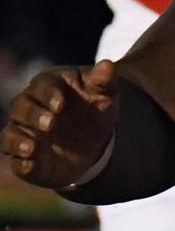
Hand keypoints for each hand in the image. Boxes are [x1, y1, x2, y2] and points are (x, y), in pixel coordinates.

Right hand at [2, 60, 118, 188]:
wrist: (96, 139)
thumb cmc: (94, 108)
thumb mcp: (104, 94)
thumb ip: (104, 80)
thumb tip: (107, 65)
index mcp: (48, 86)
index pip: (43, 85)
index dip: (49, 94)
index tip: (61, 103)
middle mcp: (30, 108)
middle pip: (21, 107)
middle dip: (34, 115)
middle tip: (51, 123)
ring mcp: (25, 134)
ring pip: (10, 135)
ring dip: (17, 141)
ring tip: (31, 148)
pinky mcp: (26, 158)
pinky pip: (16, 161)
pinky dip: (21, 164)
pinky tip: (30, 165)